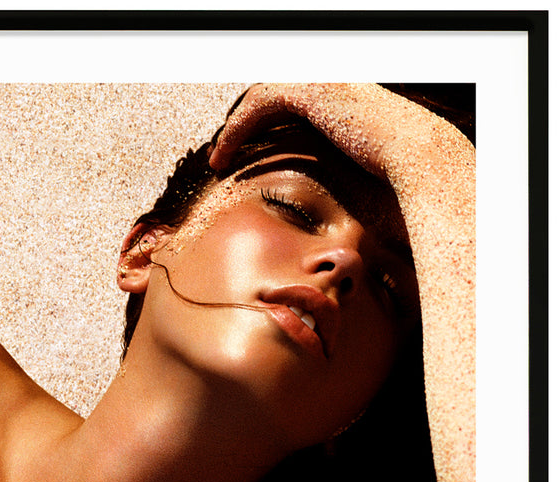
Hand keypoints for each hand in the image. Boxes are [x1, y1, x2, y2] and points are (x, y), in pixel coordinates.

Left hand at [209, 83, 466, 181]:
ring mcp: (326, 84)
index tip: (250, 166)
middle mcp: (336, 88)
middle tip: (228, 158)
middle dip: (250, 128)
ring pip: (263, 99)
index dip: (270, 134)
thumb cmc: (406, 188)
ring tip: (219, 159)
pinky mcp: (313, 91)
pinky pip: (260, 105)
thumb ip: (347, 196)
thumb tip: (339, 237)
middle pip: (277, 100)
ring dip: (239, 129)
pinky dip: (237, 131)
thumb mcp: (368, 191)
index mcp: (349, 106)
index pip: (298, 109)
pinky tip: (222, 158)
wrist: (423, 164)